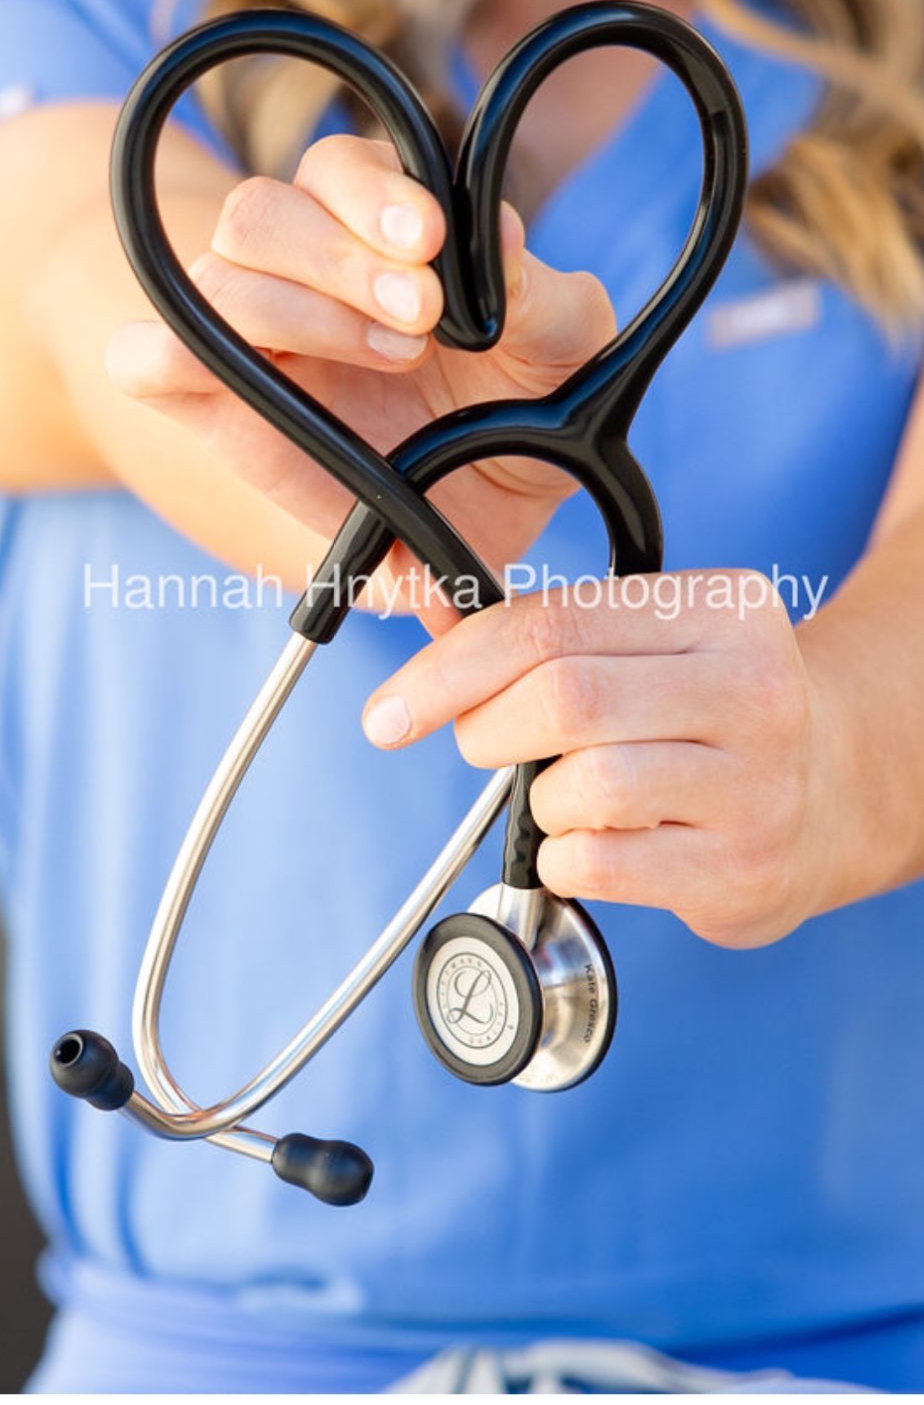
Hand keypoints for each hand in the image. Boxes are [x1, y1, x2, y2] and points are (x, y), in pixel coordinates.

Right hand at [105, 134, 613, 583]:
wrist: (483, 518)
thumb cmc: (518, 416)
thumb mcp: (566, 355)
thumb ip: (548, 297)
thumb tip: (502, 239)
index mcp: (375, 232)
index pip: (341, 171)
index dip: (378, 194)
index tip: (433, 241)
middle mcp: (300, 272)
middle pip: (264, 211)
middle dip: (342, 255)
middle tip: (420, 316)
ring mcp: (248, 339)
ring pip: (215, 274)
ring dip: (299, 310)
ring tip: (393, 357)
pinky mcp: (211, 407)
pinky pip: (144, 359)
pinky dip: (168, 355)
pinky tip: (249, 386)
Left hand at [360, 571, 854, 948]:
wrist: (831, 794)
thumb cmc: (708, 714)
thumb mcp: (651, 645)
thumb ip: (548, 635)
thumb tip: (427, 617)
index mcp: (722, 609)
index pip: (551, 624)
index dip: (450, 668)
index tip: (393, 708)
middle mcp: (753, 687)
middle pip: (563, 698)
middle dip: (486, 730)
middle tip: (482, 745)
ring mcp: (757, 783)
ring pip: (582, 785)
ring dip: (539, 800)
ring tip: (566, 797)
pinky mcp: (743, 867)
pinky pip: (598, 863)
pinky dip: (562, 858)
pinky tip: (592, 844)